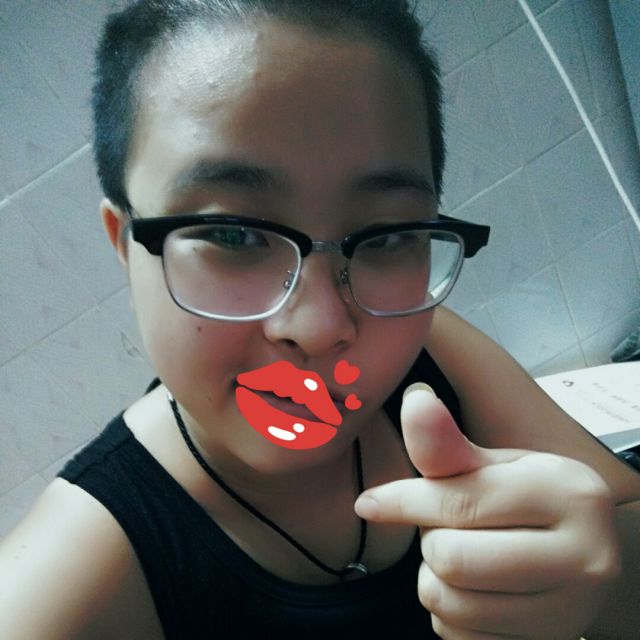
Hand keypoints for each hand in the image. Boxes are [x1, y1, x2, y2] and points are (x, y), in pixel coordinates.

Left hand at [354, 384, 619, 638]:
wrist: (583, 554)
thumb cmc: (527, 499)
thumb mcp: (495, 465)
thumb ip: (448, 444)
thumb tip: (414, 401)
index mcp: (568, 494)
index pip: (459, 502)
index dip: (401, 501)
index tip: (369, 503)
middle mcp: (583, 557)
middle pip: (451, 559)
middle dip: (431, 542)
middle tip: (448, 530)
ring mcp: (570, 611)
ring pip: (451, 604)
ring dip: (436, 581)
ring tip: (462, 557)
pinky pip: (460, 637)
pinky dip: (450, 615)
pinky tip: (474, 590)